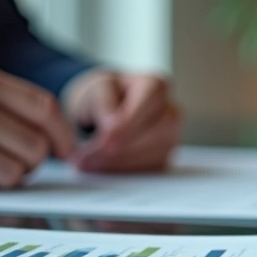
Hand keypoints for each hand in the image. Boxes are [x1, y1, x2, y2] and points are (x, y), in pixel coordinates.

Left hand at [63, 69, 181, 172]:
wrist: (104, 110)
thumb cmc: (104, 96)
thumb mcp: (96, 90)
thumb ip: (103, 103)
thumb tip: (111, 125)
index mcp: (155, 86)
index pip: (147, 104)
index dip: (127, 124)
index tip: (104, 139)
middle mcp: (169, 111)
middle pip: (156, 133)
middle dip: (121, 149)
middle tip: (87, 157)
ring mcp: (170, 136)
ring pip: (154, 154)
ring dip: (120, 163)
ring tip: (88, 162)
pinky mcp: (164, 157)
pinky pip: (150, 168)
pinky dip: (124, 171)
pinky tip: (102, 167)